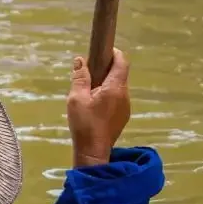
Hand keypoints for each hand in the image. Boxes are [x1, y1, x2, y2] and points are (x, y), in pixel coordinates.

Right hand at [67, 48, 130, 167]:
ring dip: (105, 86)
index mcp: (115, 87)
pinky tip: (94, 108)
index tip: (101, 52)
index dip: (113, 53)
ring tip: (88, 95)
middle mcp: (125, 94)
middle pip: (119, 74)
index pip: (121, 61)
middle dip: (105, 70)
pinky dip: (107, 97)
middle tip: (87, 76)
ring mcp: (126, 106)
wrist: (93, 151)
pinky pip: (117, 100)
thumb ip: (79, 78)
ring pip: (117, 88)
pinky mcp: (123, 116)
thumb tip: (80, 60)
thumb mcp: (76, 99)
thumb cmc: (84, 124)